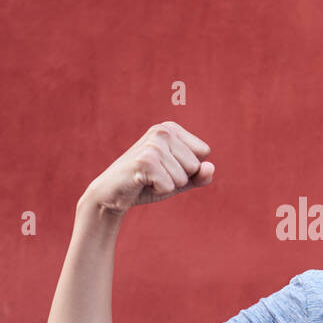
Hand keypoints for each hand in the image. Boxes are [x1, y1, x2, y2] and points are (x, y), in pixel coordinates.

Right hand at [82, 121, 213, 214]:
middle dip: (178, 178)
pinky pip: (169, 186)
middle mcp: (162, 131)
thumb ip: (199, 176)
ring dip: (167, 185)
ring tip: (148, 180)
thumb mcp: (179, 180)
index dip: (189, 168)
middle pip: (195, 165)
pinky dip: (158, 191)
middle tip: (155, 176)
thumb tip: (211, 168)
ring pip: (183, 177)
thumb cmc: (147, 184)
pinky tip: (141, 184)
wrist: (112, 194)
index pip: (204, 152)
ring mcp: (153, 144)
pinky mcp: (144, 161)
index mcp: (172, 129)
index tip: (166, 168)